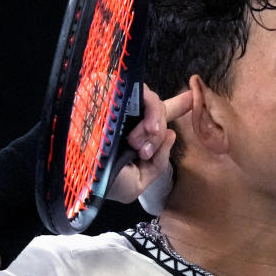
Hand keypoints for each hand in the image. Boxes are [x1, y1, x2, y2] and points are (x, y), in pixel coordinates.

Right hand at [107, 86, 192, 203]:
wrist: (82, 177)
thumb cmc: (106, 183)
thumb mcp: (139, 182)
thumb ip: (159, 163)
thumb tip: (171, 134)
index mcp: (136, 134)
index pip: (160, 115)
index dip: (178, 104)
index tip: (193, 96)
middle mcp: (129, 117)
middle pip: (160, 108)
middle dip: (160, 131)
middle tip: (146, 151)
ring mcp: (119, 104)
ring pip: (152, 100)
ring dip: (154, 125)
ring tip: (138, 145)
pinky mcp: (110, 93)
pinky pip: (139, 92)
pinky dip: (147, 112)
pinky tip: (139, 132)